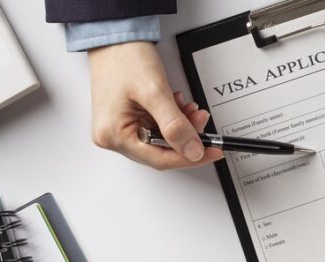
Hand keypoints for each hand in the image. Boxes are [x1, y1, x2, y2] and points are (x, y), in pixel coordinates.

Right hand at [87, 41, 222, 169]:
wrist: (116, 38)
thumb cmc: (124, 58)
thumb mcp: (155, 91)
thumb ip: (175, 125)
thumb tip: (192, 150)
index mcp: (113, 135)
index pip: (160, 160)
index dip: (190, 157)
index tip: (212, 151)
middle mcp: (113, 136)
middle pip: (161, 152)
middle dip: (186, 138)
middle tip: (202, 122)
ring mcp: (120, 129)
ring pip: (162, 140)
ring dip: (182, 127)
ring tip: (191, 110)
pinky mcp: (128, 120)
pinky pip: (157, 129)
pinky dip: (173, 120)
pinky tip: (178, 107)